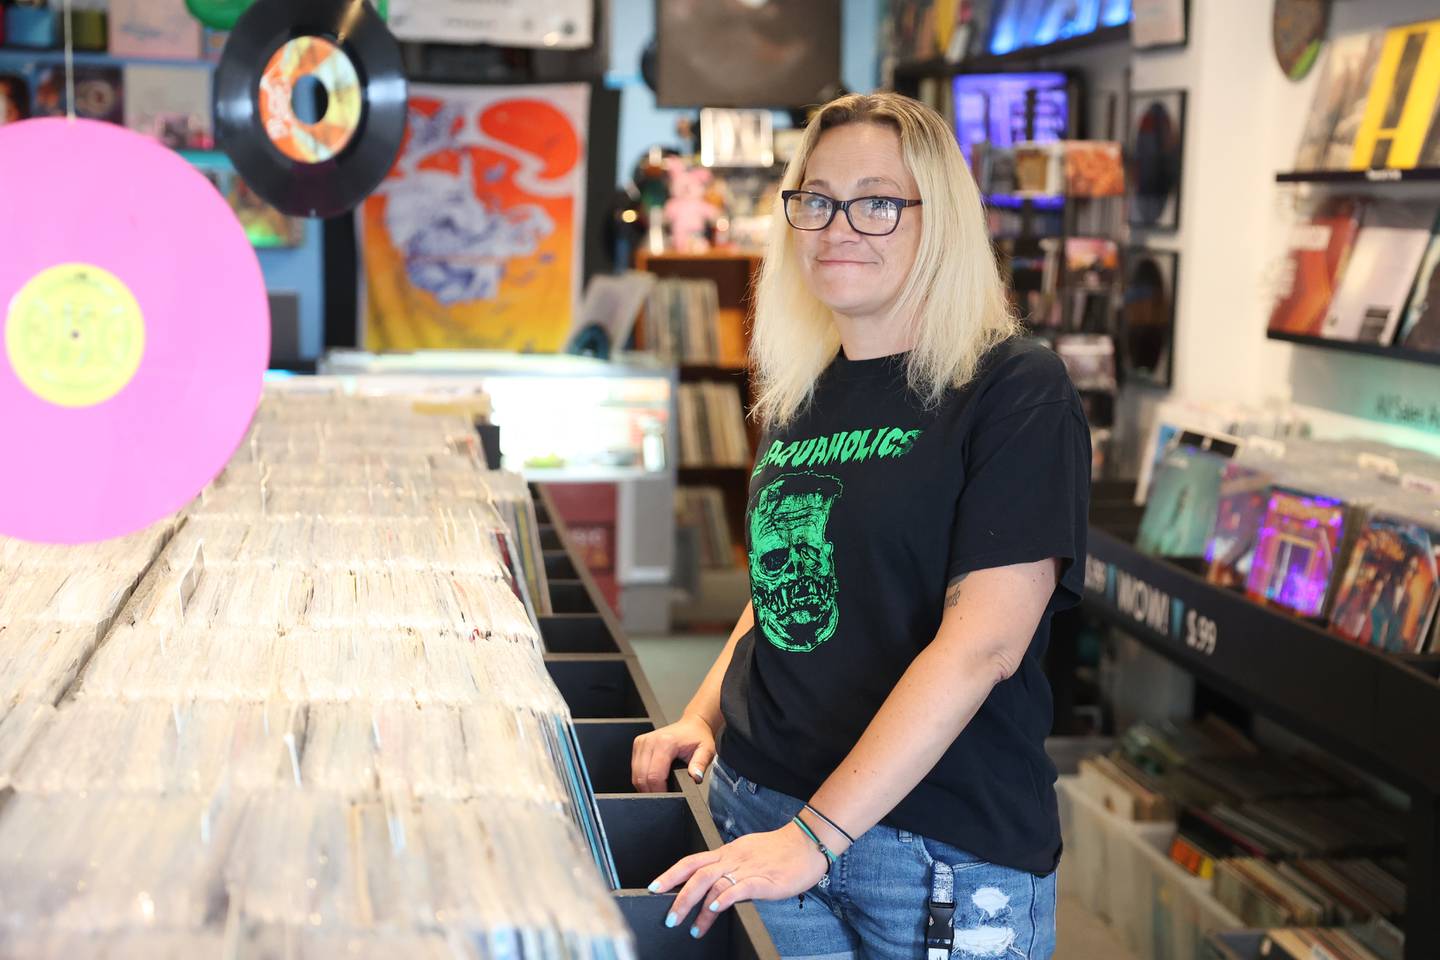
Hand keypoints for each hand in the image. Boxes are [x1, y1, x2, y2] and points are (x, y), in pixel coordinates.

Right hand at [631, 714, 716, 792]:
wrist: (691, 725)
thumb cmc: (697, 737)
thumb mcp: (706, 750)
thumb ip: (700, 764)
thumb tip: (696, 777)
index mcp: (665, 742)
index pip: (654, 776)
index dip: (660, 791)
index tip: (668, 798)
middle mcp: (650, 741)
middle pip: (642, 777)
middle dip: (651, 792)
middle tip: (664, 797)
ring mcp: (641, 742)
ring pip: (635, 775)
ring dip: (645, 787)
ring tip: (659, 790)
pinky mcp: (638, 745)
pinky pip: (634, 769)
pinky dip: (641, 779)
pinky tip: (652, 782)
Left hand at [649, 822, 828, 938]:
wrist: (808, 843)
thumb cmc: (781, 850)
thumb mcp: (748, 854)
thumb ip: (730, 867)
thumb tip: (713, 885)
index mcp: (727, 852)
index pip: (692, 861)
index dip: (671, 874)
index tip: (654, 887)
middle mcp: (733, 859)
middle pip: (696, 874)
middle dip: (678, 897)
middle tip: (669, 918)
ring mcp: (747, 868)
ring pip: (713, 882)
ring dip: (697, 906)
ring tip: (690, 927)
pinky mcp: (763, 880)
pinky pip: (739, 888)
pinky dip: (723, 898)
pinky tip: (714, 909)